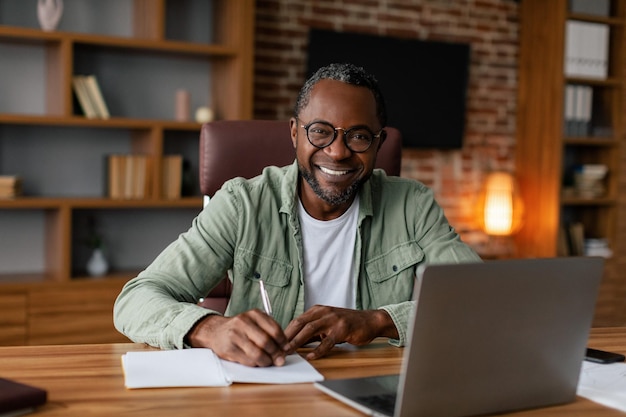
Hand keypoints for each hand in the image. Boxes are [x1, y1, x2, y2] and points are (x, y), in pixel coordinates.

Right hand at [185, 309, 287, 366]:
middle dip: (276, 354)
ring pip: (257, 353)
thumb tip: (285, 350)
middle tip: (279, 360)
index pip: (274, 329)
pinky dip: (255, 364)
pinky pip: (248, 361)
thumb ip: (270, 333)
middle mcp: (243, 322)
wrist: (215, 331)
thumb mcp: (255, 323)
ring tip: (268, 362)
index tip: (286, 349)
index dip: (283, 342)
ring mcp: (235, 335)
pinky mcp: (228, 349)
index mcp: (254, 314)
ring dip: (266, 361)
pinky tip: (256, 362)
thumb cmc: (240, 329)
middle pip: (266, 342)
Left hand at [284, 306, 398, 359]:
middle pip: (300, 323)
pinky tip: (310, 356)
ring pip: (310, 330)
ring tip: (288, 352)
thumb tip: (295, 342)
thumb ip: (312, 332)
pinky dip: (317, 350)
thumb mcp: (327, 324)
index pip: (297, 320)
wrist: (369, 321)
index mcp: (317, 310)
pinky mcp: (342, 329)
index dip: (285, 332)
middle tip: (277, 348)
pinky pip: (327, 341)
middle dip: (287, 336)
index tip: (276, 343)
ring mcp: (333, 320)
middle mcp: (323, 312)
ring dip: (297, 342)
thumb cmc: (347, 323)